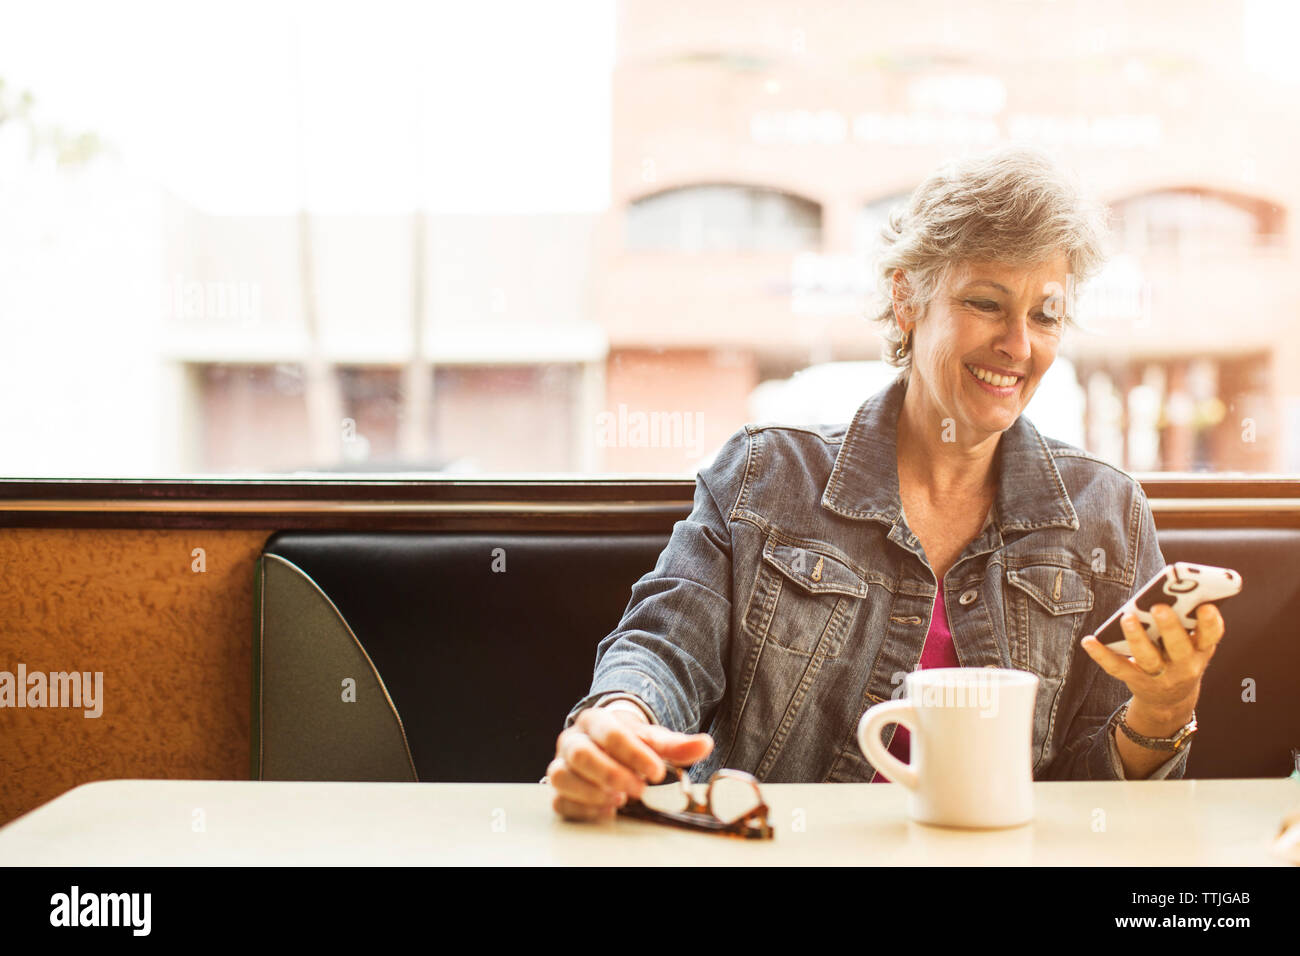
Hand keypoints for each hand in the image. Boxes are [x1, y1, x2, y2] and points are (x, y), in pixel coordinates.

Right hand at [548, 706, 713, 821]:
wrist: (608, 746)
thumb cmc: (630, 743)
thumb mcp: (654, 740)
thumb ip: (677, 745)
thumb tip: (705, 745)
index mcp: (595, 721)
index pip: (610, 732)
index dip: (634, 754)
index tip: (657, 772)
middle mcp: (572, 740)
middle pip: (581, 754)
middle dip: (611, 774)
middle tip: (639, 790)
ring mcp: (561, 764)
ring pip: (562, 776)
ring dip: (592, 792)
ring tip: (620, 800)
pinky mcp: (558, 789)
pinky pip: (559, 801)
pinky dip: (582, 809)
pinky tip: (607, 810)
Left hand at [1081, 602, 1224, 724]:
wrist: (1170, 699)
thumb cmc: (1179, 657)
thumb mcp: (1191, 644)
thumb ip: (1184, 622)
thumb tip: (1168, 591)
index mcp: (1201, 651)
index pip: (1211, 637)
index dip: (1210, 623)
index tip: (1206, 606)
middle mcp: (1184, 666)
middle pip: (1178, 647)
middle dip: (1170, 627)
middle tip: (1159, 607)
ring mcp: (1159, 676)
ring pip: (1147, 657)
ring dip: (1137, 637)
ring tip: (1128, 617)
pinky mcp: (1135, 680)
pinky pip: (1117, 667)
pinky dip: (1101, 654)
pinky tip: (1088, 640)